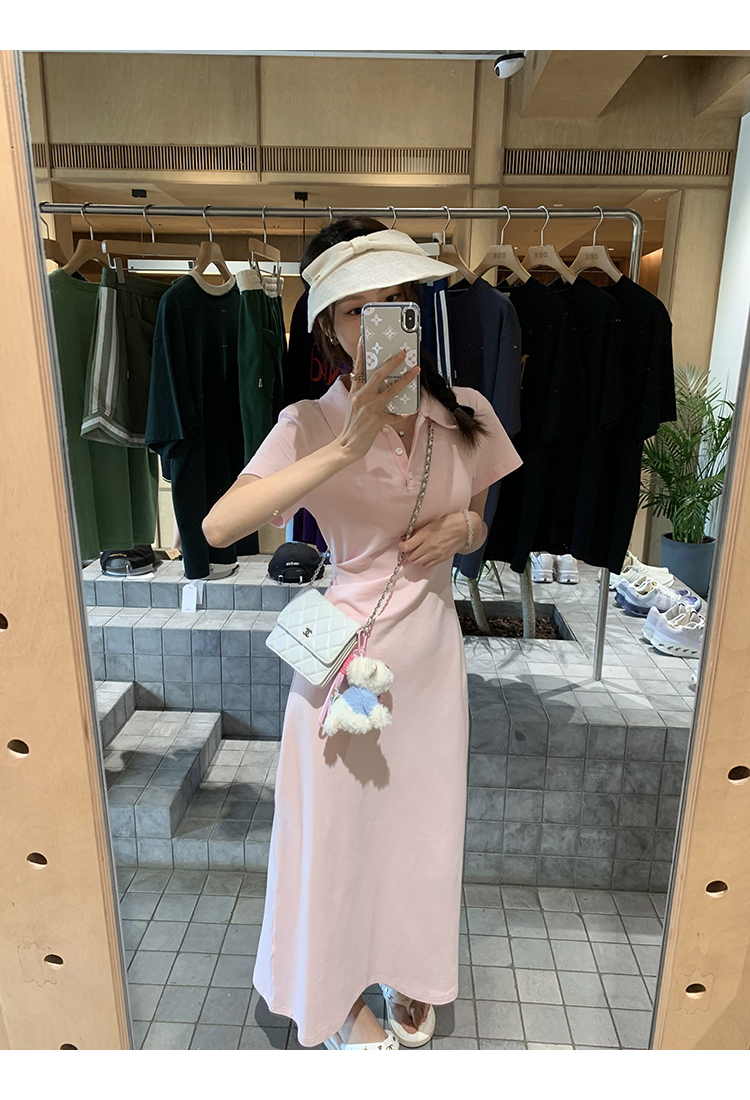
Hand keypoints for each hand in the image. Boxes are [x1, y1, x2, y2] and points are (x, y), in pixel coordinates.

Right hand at [336, 338, 419, 462]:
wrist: (346, 446)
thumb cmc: (351, 425)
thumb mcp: (352, 405)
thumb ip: (363, 393)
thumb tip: (378, 383)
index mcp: (354, 391)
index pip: (357, 368)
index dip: (361, 352)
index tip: (364, 338)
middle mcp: (361, 397)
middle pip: (378, 375)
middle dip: (392, 362)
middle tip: (403, 353)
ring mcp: (369, 408)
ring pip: (391, 390)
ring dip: (405, 379)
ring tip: (416, 371)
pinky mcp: (377, 420)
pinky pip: (394, 415)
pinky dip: (401, 414)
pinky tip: (408, 411)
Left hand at [397, 512, 467, 568]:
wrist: (466, 529)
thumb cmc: (449, 523)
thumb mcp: (430, 524)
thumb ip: (417, 532)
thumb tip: (405, 538)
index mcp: (426, 535)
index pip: (406, 546)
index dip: (401, 546)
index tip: (402, 543)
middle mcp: (429, 546)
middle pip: (411, 556)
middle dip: (408, 552)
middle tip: (410, 547)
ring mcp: (436, 554)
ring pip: (418, 562)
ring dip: (415, 558)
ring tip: (418, 552)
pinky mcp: (441, 559)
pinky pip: (427, 565)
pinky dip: (424, 562)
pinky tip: (426, 555)